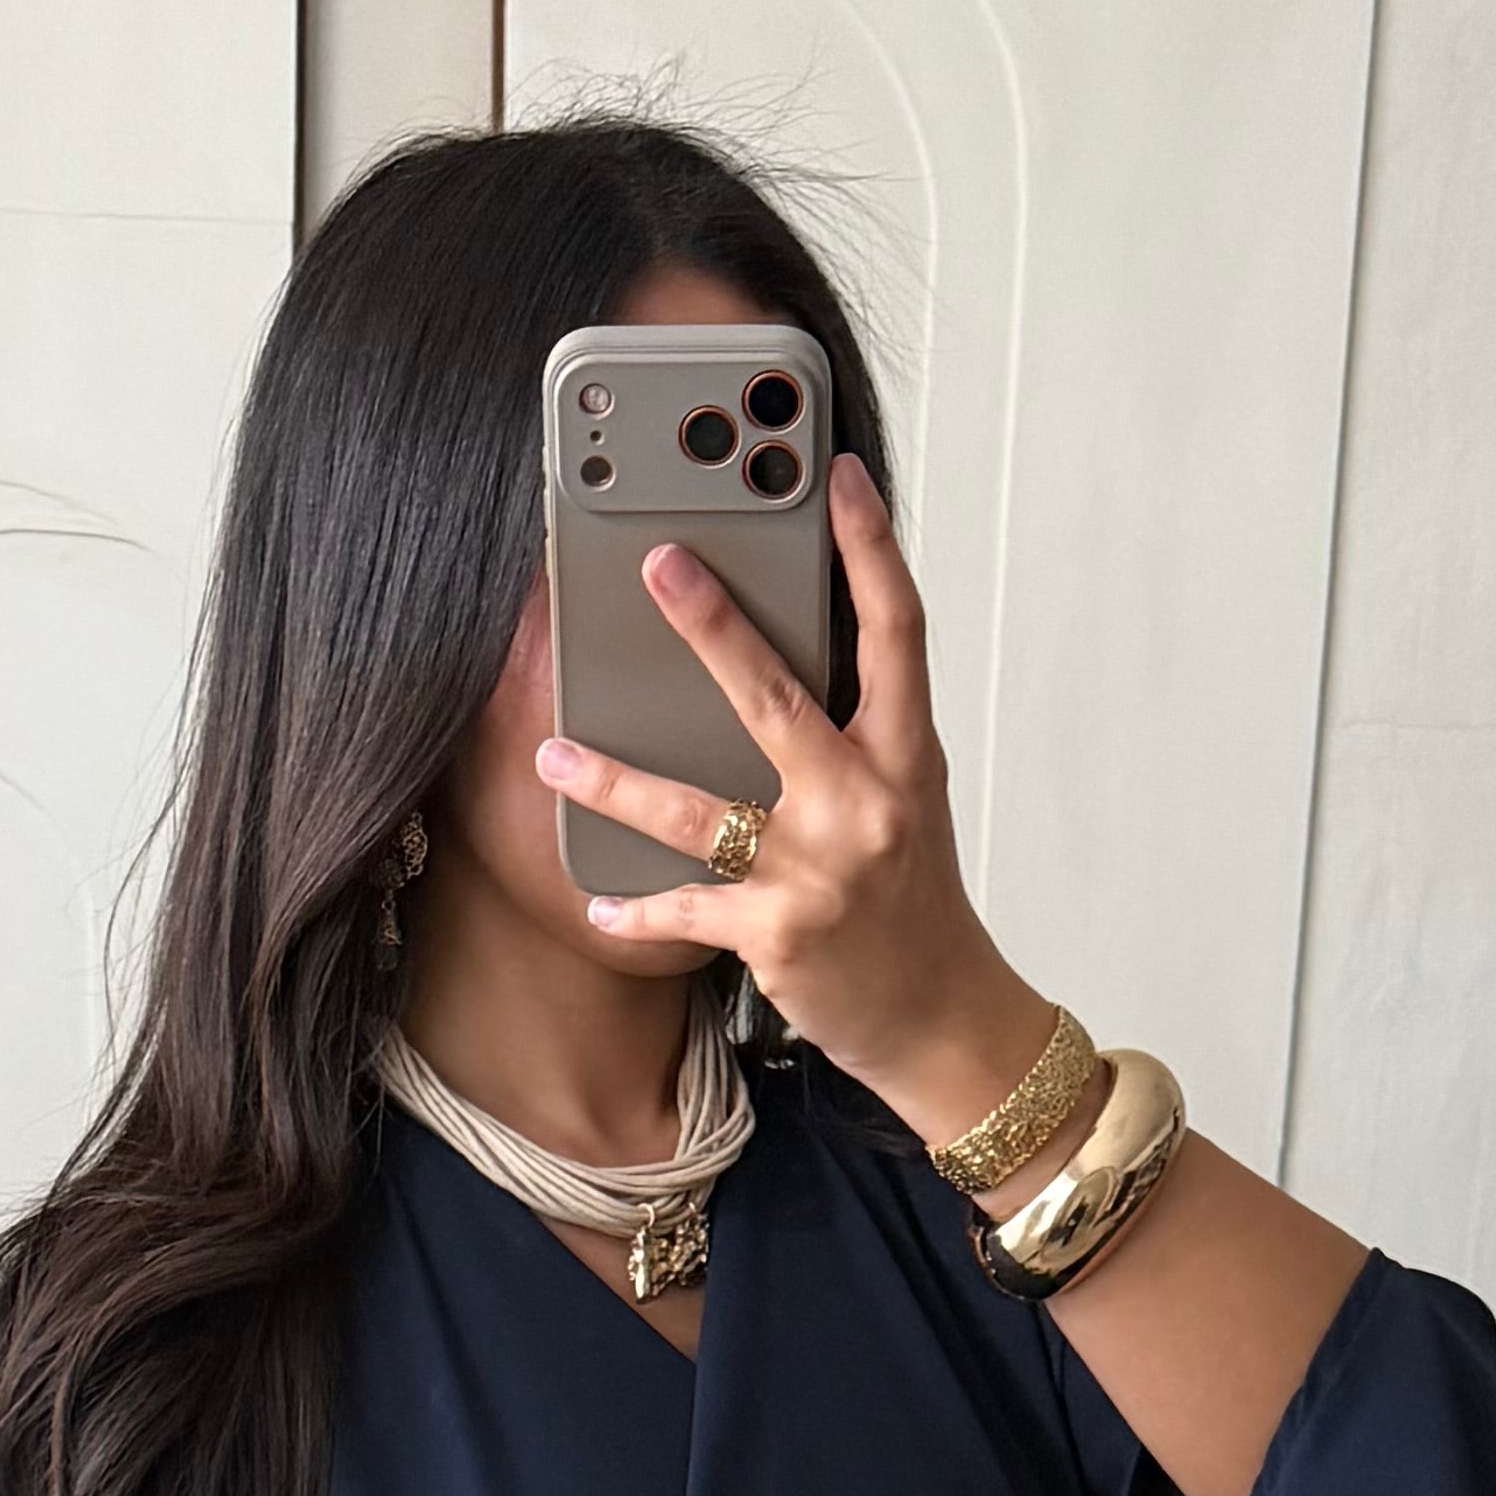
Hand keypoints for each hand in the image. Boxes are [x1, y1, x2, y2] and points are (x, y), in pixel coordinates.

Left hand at [532, 454, 1061, 1164]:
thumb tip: (772, 663)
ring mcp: (819, 870)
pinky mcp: (779, 935)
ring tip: (554, 753)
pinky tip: (598, 901)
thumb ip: (852, 734)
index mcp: (903, 755)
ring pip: (699, 810)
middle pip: (778, 696)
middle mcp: (864, 803)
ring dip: (616, 781)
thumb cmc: (912, 905)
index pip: (895, 630)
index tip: (836, 476)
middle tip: (656, 563)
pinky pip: (688, 910)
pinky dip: (637, 909)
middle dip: (713, 625)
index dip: (870, 546)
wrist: (941, 1019)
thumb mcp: (903, 801)